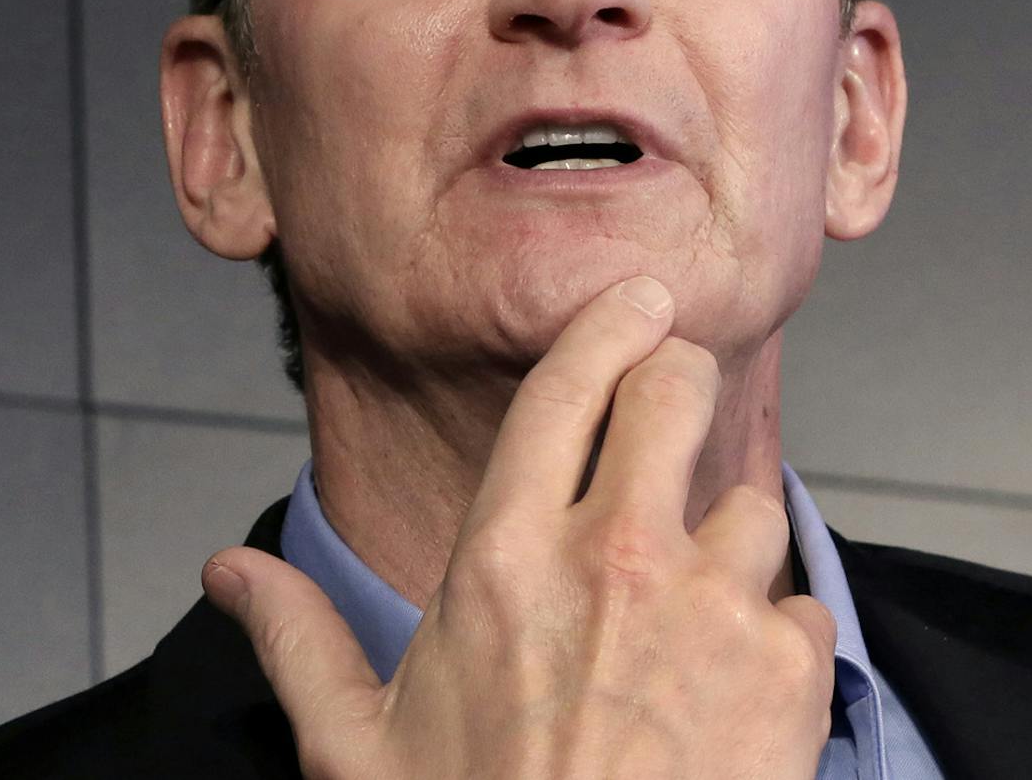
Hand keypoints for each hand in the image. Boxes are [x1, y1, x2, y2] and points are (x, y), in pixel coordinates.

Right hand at [201, 276, 837, 778]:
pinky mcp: (787, 668)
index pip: (567, 386)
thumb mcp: (360, 752)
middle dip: (681, 385)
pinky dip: (775, 641)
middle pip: (677, 393)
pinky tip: (728, 697)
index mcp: (503, 562)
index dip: (610, 323)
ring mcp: (710, 607)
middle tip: (677, 408)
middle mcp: (613, 560)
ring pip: (752, 502)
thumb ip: (300, 643)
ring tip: (687, 622)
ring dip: (727, 545)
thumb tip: (230, 572)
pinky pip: (801, 607)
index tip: (641, 298)